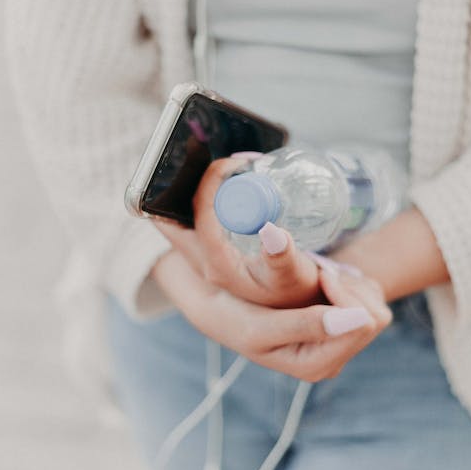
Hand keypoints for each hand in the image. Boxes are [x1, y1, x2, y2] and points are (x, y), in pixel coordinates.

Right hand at [151, 250, 392, 381]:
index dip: (344, 294)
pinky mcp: (341, 329)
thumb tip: (358, 319)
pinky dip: (351, 285)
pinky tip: (324, 283)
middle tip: (321, 272)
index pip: (362, 324)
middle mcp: (332, 361)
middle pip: (374, 319)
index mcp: (315, 366)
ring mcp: (338, 346)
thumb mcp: (261, 324)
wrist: (224, 307)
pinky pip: (369, 301)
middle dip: (349, 290)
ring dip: (351, 285)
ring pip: (375, 308)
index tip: (320, 274)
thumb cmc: (236, 316)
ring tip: (320, 276)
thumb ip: (306, 324)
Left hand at [154, 156, 320, 308]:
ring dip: (201, 191)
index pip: (200, 213)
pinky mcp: (211, 249)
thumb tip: (273, 234)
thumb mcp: (291, 274)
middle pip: (175, 214)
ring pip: (184, 216)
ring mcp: (204, 255)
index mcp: (215, 264)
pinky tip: (234, 186)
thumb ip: (282, 257)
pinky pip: (198, 218)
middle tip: (228, 166)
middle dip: (190, 183)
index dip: (212, 182)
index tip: (236, 163)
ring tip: (233, 172)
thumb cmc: (293, 289)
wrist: (295, 306)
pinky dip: (210, 199)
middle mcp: (202, 260)